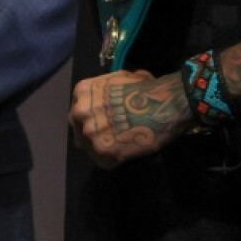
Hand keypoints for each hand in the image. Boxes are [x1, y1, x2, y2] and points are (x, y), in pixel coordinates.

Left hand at [68, 69, 192, 167]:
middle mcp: (80, 111)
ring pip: (89, 147)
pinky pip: (103, 162)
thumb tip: (112, 95)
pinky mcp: (102, 150)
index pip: (78, 110)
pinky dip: (113, 161)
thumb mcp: (119, 79)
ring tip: (118, 146)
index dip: (90, 118)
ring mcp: (90, 131)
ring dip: (101, 148)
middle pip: (79, 128)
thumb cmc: (146, 88)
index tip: (100, 122)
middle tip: (108, 137)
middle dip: (92, 133)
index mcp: (82, 91)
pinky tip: (124, 154)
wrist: (163, 104)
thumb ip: (106, 91)